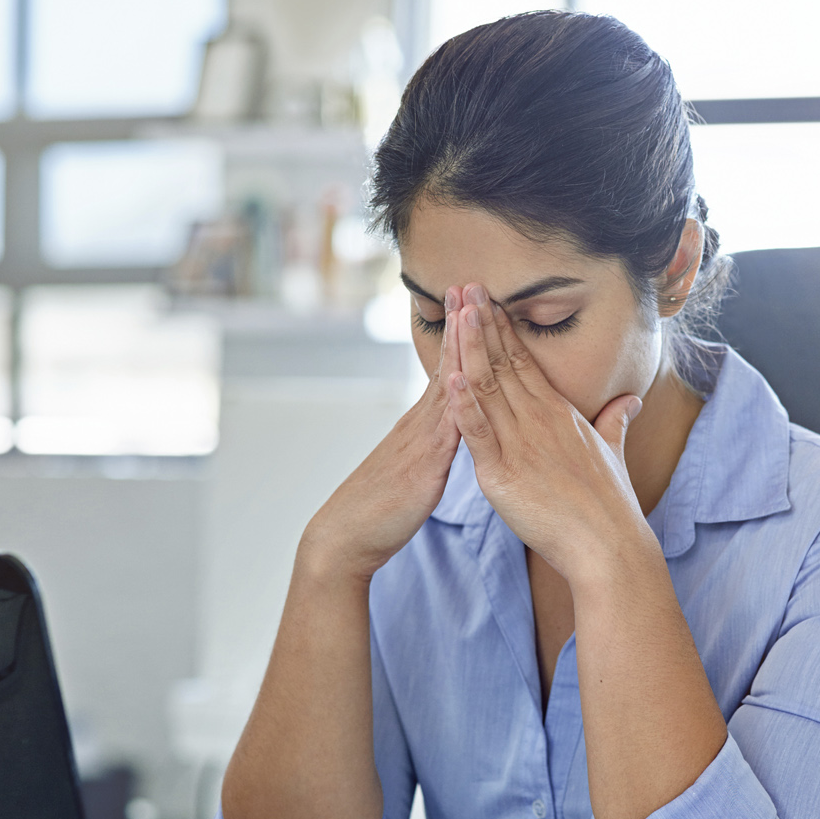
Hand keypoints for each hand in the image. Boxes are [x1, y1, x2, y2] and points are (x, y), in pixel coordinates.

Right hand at [303, 293, 462, 579]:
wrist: (348, 536)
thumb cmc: (382, 507)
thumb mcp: (417, 466)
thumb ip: (434, 444)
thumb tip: (453, 429)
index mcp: (423, 424)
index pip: (449, 370)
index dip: (461, 336)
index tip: (471, 300)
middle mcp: (421, 423)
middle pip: (449, 365)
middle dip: (462, 325)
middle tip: (471, 283)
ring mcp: (422, 440)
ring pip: (448, 387)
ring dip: (460, 348)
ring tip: (470, 311)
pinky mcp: (425, 465)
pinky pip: (444, 428)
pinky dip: (456, 401)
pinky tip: (464, 378)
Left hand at [446, 283, 652, 582]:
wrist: (609, 545)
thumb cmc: (611, 505)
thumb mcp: (612, 453)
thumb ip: (615, 422)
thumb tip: (630, 401)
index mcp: (559, 414)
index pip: (526, 362)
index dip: (504, 330)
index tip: (488, 301)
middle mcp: (540, 421)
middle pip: (505, 363)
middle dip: (483, 324)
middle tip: (466, 286)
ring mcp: (521, 445)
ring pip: (490, 388)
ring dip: (471, 348)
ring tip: (456, 312)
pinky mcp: (503, 475)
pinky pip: (479, 433)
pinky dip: (464, 405)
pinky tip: (450, 377)